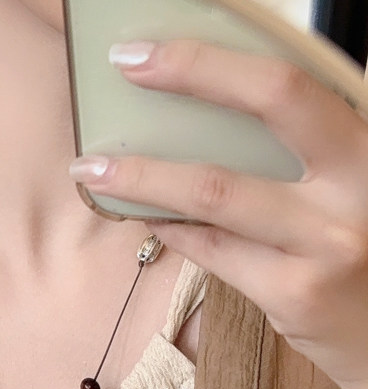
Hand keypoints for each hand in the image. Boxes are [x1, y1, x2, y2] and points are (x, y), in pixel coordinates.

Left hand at [68, 38, 367, 388]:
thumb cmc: (358, 256)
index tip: (154, 50)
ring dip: (145, 177)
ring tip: (94, 169)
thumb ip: (299, 160)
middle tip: (127, 66)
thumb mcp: (346, 192)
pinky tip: (145, 217)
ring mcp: (328, 241)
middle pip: (272, 106)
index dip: (219, 60)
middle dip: (192, 75)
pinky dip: (172, 229)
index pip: (297, 82)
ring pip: (217, 192)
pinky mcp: (295, 292)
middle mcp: (361, 185)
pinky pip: (213, 250)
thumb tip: (202, 128)